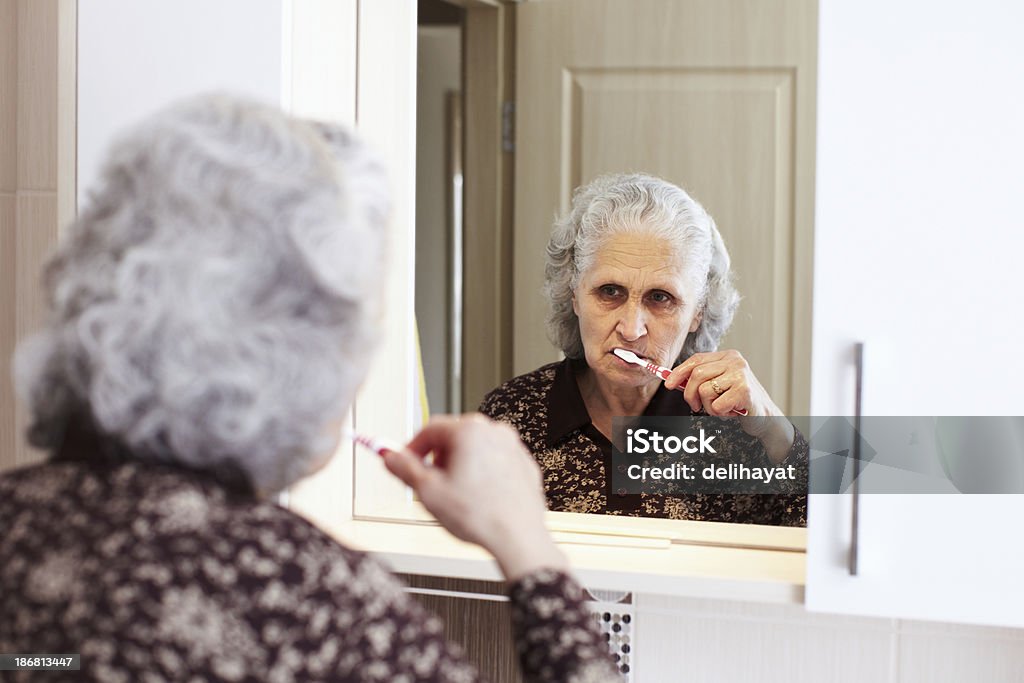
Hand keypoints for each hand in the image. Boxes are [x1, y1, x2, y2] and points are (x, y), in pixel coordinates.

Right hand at [382, 414, 567, 580]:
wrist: (518, 538)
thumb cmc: (481, 516)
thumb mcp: (428, 492)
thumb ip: (404, 469)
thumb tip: (391, 458)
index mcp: (470, 431)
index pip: (430, 428)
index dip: (412, 447)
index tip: (406, 462)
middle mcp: (494, 432)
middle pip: (453, 436)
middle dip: (438, 457)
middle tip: (431, 483)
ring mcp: (512, 447)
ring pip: (475, 449)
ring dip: (460, 465)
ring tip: (456, 494)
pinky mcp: (523, 464)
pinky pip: (494, 461)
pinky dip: (482, 473)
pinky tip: (477, 497)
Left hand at [664, 350, 793, 462]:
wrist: (765, 417)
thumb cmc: (739, 402)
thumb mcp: (719, 385)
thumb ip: (700, 379)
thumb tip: (673, 380)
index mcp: (728, 356)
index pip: (696, 359)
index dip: (679, 372)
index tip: (668, 384)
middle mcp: (735, 361)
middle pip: (697, 375)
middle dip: (690, 394)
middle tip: (695, 406)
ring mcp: (741, 374)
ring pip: (704, 391)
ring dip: (708, 406)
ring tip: (721, 408)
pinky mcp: (744, 391)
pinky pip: (716, 405)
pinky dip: (719, 413)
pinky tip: (731, 411)